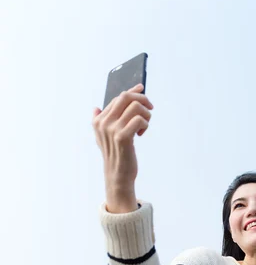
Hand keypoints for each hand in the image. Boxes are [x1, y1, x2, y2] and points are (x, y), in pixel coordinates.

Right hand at [92, 84, 152, 212]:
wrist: (118, 175)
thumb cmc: (115, 155)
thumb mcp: (103, 137)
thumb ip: (101, 120)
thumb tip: (96, 107)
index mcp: (99, 120)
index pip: (118, 97)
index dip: (132, 91)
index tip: (141, 88)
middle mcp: (103, 122)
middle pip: (126, 97)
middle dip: (142, 98)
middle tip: (150, 108)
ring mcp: (112, 129)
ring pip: (135, 106)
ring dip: (146, 114)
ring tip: (145, 125)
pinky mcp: (123, 137)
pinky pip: (139, 119)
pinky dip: (145, 124)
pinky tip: (142, 133)